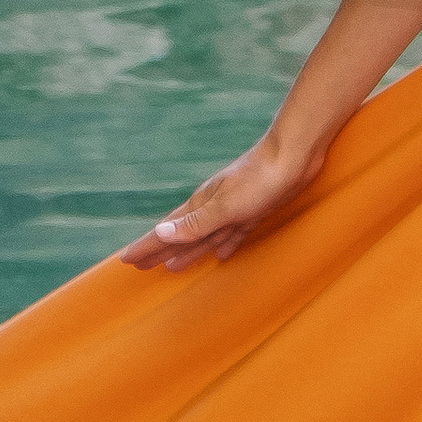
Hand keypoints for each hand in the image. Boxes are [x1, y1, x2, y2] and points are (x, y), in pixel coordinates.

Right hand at [123, 128, 324, 269]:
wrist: (295, 155)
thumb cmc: (260, 180)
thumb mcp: (225, 206)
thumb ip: (195, 223)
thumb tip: (160, 233)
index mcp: (201, 206)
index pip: (167, 232)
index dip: (147, 246)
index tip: (127, 260)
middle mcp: (212, 207)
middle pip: (181, 235)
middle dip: (161, 250)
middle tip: (141, 266)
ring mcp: (233, 208)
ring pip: (204, 236)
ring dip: (188, 251)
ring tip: (173, 266)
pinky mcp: (254, 211)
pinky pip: (231, 234)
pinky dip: (223, 245)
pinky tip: (221, 253)